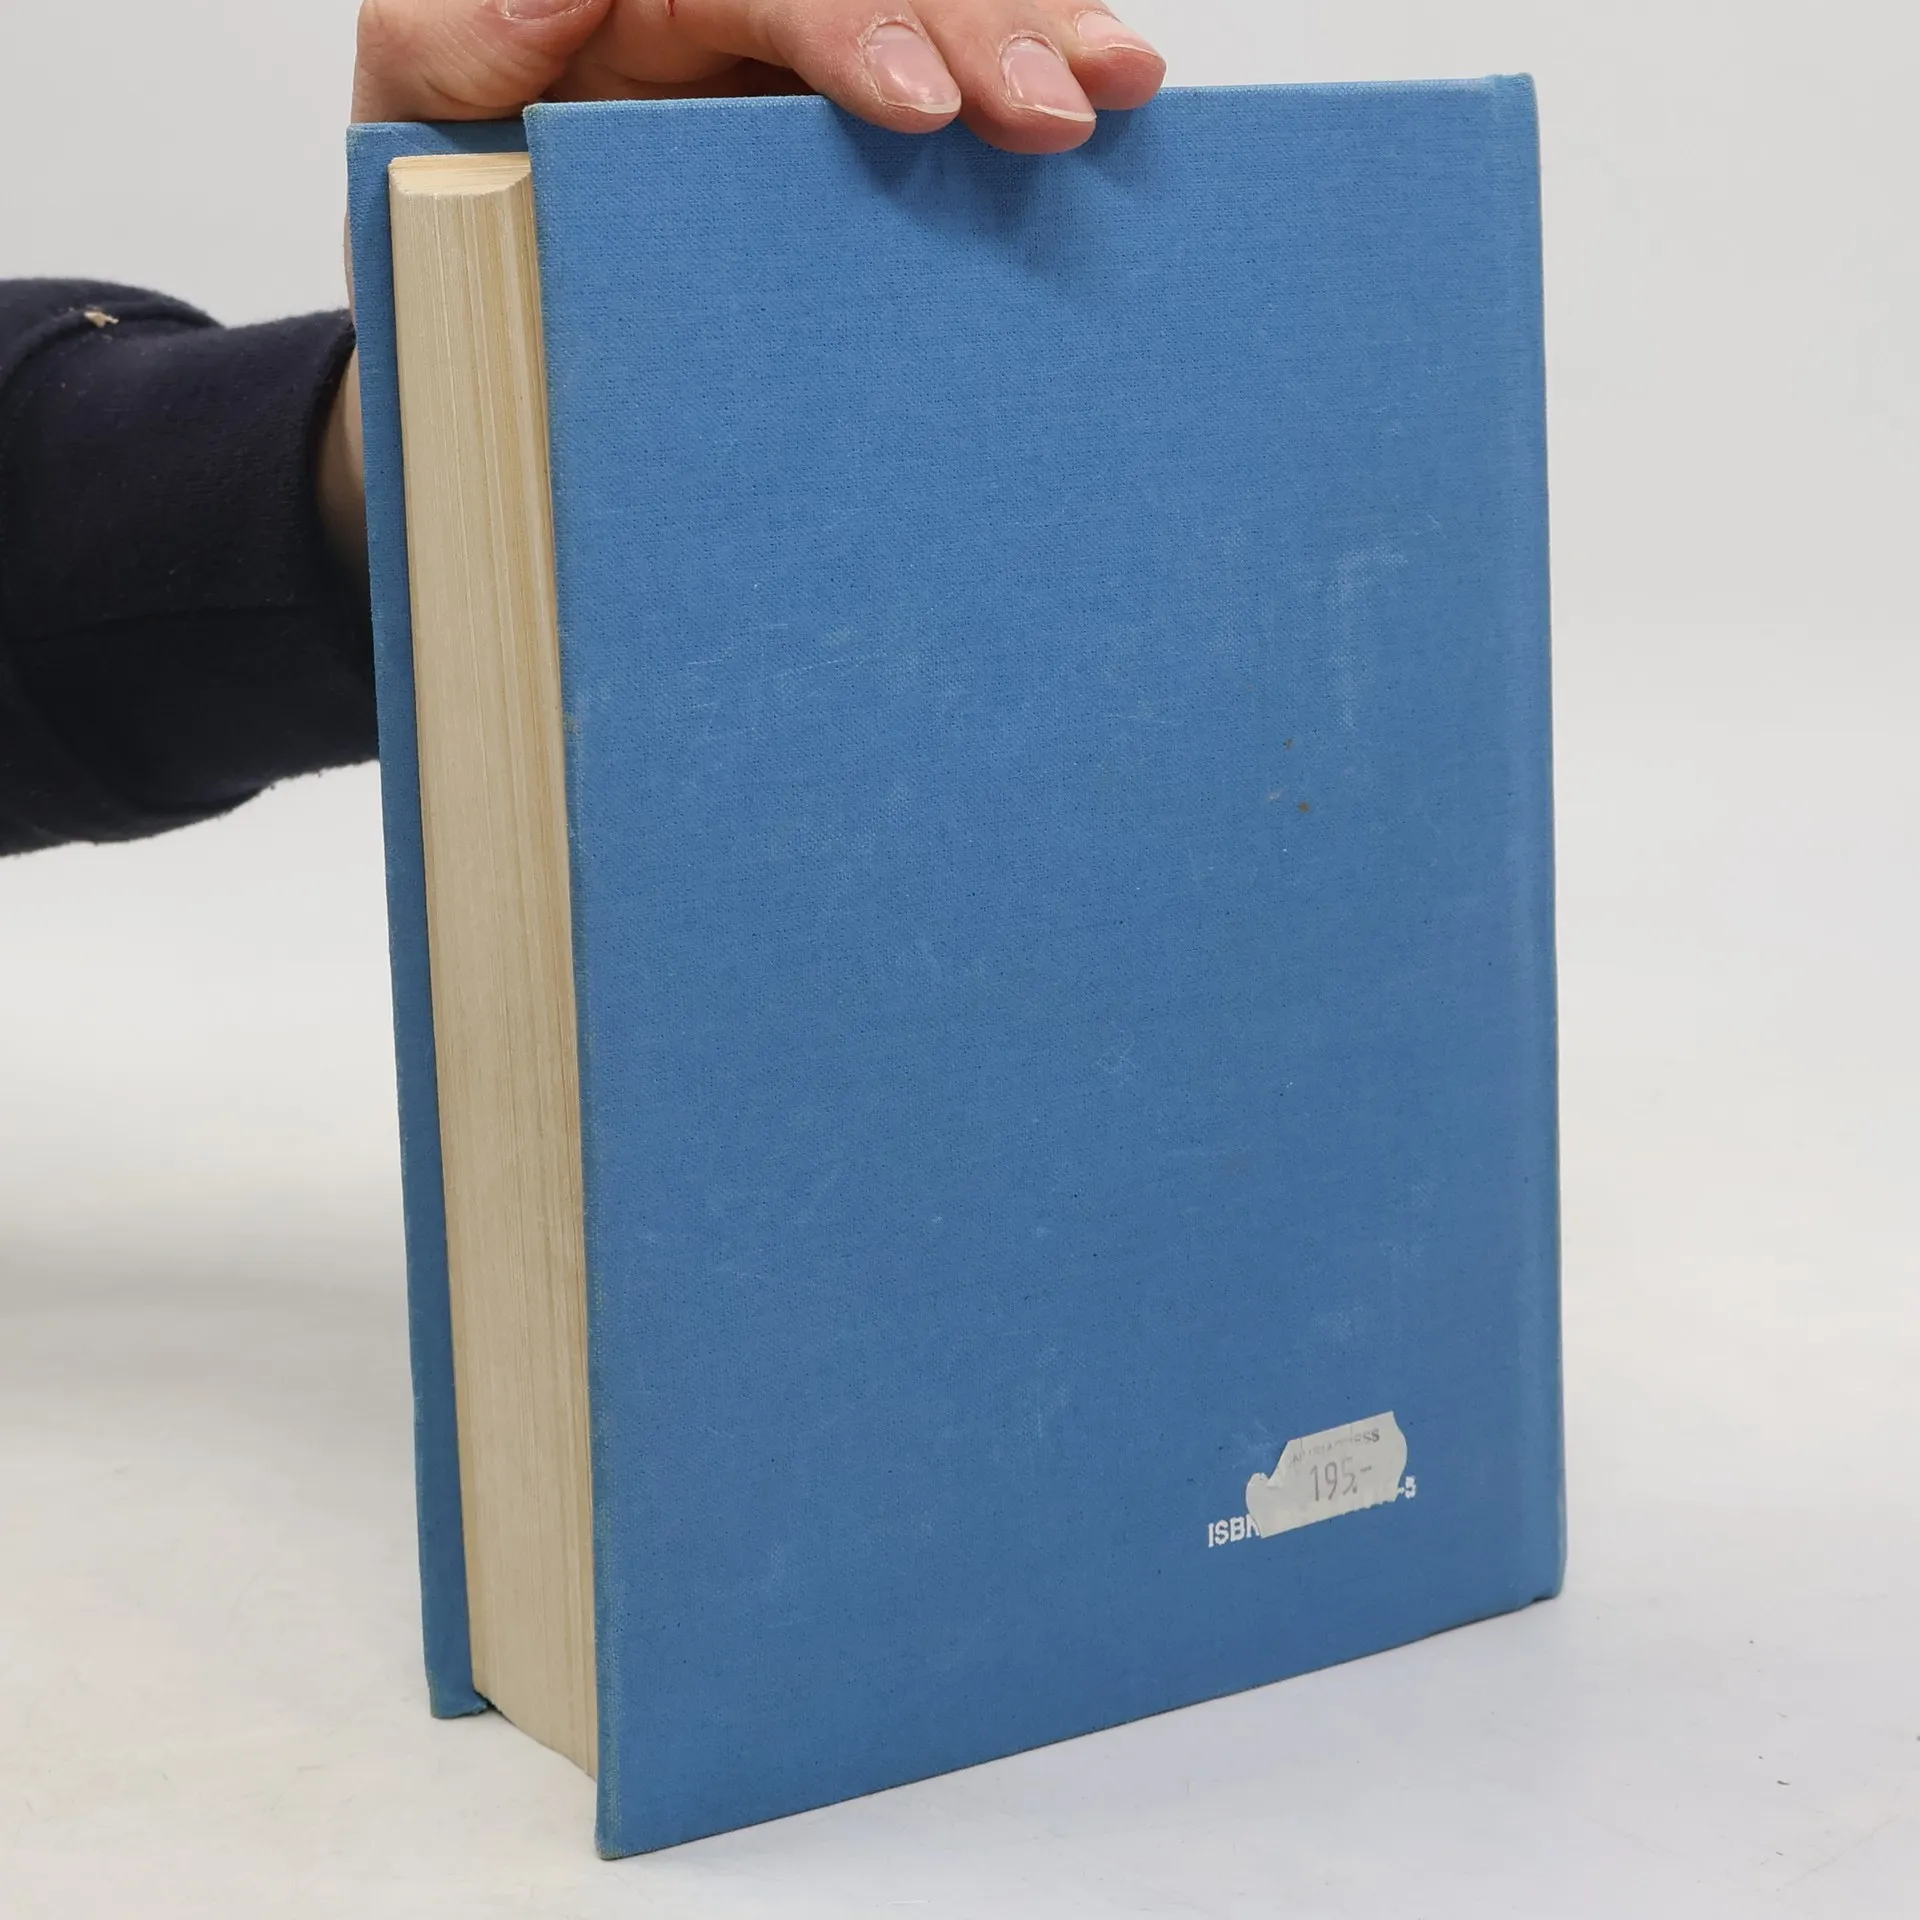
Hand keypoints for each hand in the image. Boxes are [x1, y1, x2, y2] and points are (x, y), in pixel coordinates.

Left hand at [352, 0, 1164, 156]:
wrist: (485, 308)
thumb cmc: (446, 201)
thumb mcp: (414, 111)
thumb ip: (457, 34)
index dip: (853, 21)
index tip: (917, 98)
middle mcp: (737, 8)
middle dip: (979, 23)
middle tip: (1067, 102)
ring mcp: (800, 71)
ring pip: (937, 12)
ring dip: (1036, 33)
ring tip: (1123, 84)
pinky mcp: (847, 135)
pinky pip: (947, 85)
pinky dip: (1028, 73)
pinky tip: (1114, 101)